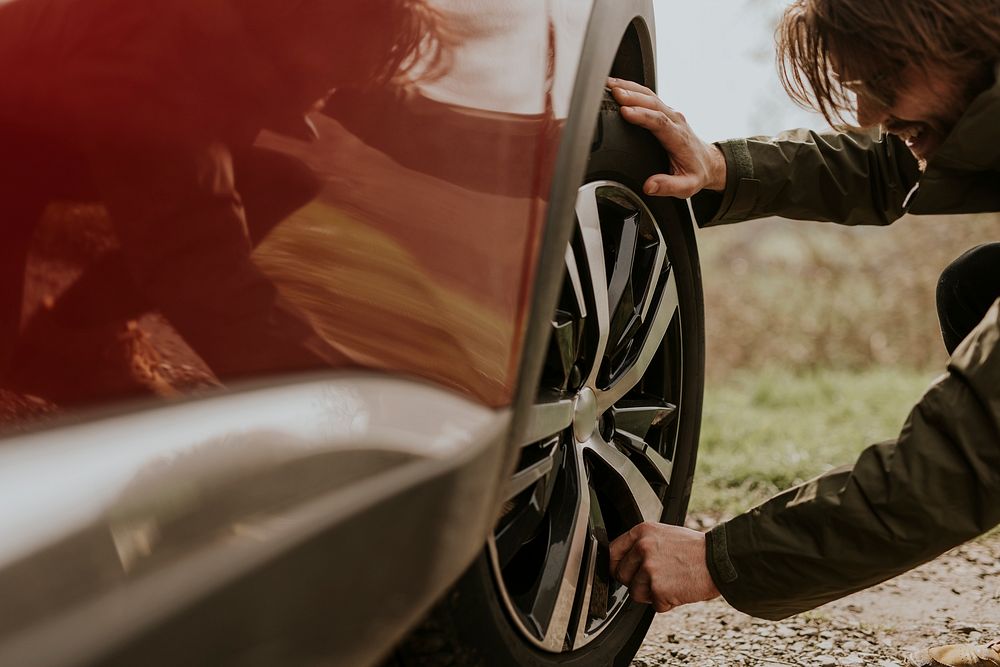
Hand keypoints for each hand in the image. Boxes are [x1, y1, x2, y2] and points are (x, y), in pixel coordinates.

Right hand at [607, 78, 726, 197]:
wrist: (708, 162)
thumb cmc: (695, 172)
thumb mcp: (687, 186)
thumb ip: (668, 186)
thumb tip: (649, 186)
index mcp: (678, 138)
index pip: (660, 122)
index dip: (642, 115)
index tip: (626, 111)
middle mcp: (675, 121)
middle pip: (653, 103)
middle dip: (633, 96)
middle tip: (614, 93)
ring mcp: (670, 114)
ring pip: (650, 95)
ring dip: (630, 88)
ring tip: (610, 85)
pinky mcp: (665, 111)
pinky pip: (648, 96)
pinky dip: (632, 89)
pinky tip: (618, 87)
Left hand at [609, 522, 720, 612]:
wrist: (720, 560)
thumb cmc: (695, 549)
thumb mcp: (664, 534)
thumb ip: (642, 544)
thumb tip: (624, 560)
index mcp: (642, 532)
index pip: (612, 552)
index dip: (616, 565)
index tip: (622, 571)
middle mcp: (642, 548)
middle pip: (621, 575)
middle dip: (635, 582)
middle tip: (655, 579)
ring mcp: (650, 569)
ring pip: (635, 593)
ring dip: (651, 594)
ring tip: (670, 583)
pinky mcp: (659, 588)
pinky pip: (654, 604)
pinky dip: (666, 603)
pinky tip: (678, 589)